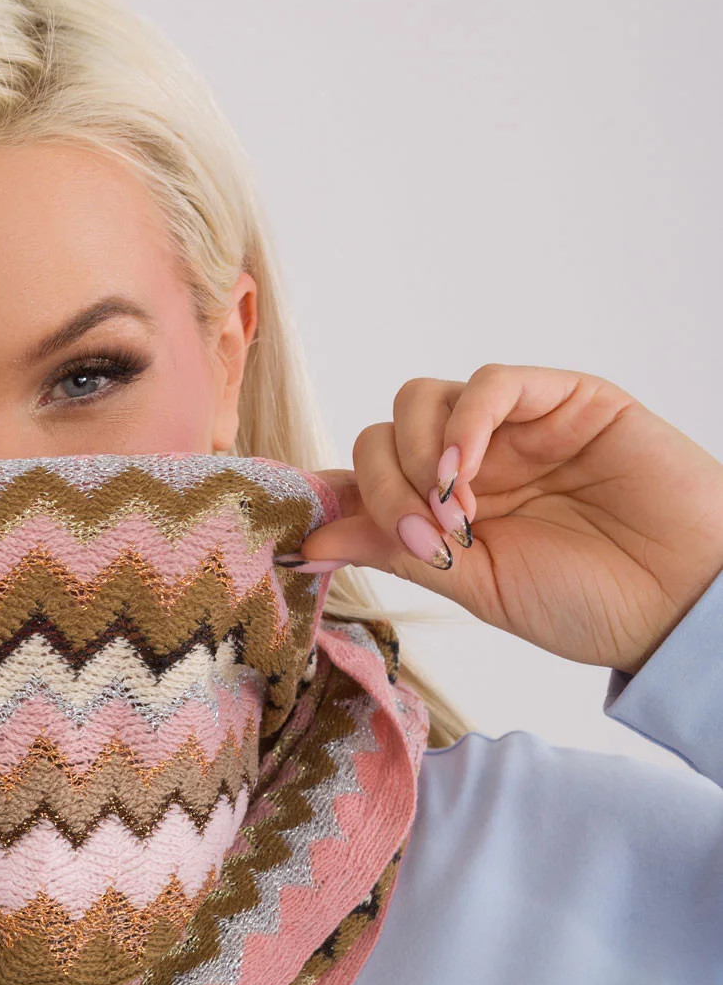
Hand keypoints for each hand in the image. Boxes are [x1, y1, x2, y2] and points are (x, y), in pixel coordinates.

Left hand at [298, 364, 722, 672]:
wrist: (676, 602)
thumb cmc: (584, 602)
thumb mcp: (472, 586)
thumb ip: (394, 551)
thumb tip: (307, 541)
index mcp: (446, 508)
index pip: (369, 476)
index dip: (337, 496)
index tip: (308, 537)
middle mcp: (474, 461)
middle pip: (383, 433)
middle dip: (383, 485)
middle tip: (426, 539)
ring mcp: (515, 428)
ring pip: (422, 399)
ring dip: (418, 457)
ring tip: (455, 518)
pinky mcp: (564, 398)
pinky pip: (491, 382)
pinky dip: (465, 421)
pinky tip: (466, 473)